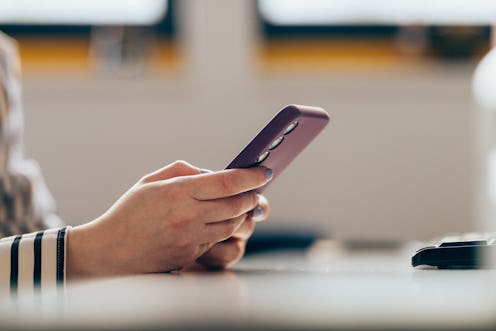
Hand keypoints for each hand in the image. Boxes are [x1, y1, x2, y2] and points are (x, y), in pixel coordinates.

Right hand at [66, 160, 271, 278]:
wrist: (111, 251)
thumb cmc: (130, 212)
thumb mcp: (151, 181)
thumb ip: (183, 171)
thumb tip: (211, 173)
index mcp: (178, 192)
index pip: (228, 182)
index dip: (251, 176)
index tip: (263, 172)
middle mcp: (188, 216)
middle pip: (237, 205)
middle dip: (253, 195)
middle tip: (257, 189)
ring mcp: (191, 239)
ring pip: (233, 225)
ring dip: (244, 213)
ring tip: (245, 204)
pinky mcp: (192, 254)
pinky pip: (220, 240)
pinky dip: (228, 229)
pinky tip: (226, 220)